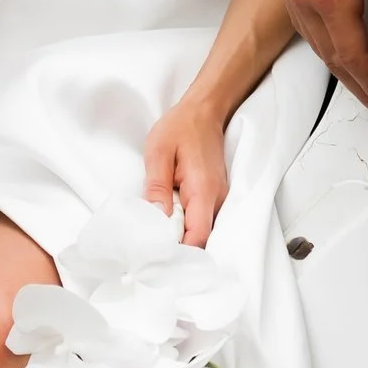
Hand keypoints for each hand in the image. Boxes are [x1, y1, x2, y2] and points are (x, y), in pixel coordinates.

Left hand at [144, 93, 232, 247]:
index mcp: (203, 191)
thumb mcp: (158, 153)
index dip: (178, 252)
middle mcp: (217, 199)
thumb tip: (156, 220)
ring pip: (201, 231)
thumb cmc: (180, 128)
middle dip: (177, 248)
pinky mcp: (213, 196)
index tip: (155, 256)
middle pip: (201, 239)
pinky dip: (184, 225)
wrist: (203, 111)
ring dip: (180, 237)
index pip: (198, 237)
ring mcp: (218, 199)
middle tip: (149, 252)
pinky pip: (201, 220)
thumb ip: (157, 188)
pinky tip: (166, 221)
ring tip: (154, 238)